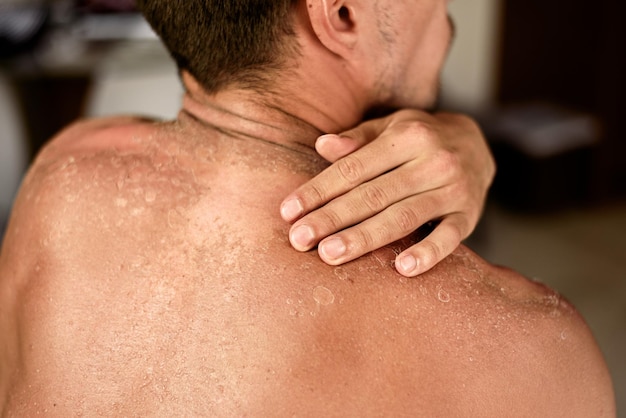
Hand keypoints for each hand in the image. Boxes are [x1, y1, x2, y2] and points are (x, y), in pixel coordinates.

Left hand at [280, 109, 494, 276]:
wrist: (479, 145)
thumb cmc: (421, 139)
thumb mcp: (392, 127)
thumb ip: (358, 138)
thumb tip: (321, 145)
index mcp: (407, 136)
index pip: (353, 167)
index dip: (319, 190)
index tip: (289, 212)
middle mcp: (432, 160)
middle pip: (373, 194)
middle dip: (332, 218)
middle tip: (299, 239)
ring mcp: (453, 190)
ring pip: (403, 217)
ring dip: (364, 238)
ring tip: (330, 255)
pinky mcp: (470, 215)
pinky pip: (449, 238)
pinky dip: (428, 254)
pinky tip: (402, 269)